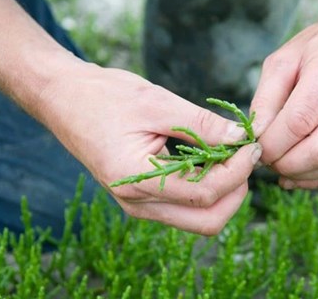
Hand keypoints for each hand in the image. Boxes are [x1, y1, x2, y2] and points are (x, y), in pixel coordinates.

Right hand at [41, 61, 261, 234]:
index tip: (252, 146)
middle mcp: (139, 203)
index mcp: (137, 181)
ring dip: (224, 191)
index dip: (237, 172)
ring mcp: (141, 204)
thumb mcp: (157, 103)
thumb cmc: (104, 96)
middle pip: (207, 221)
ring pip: (199, 217)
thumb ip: (201, 124)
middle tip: (245, 157)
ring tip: (231, 155)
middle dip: (236, 191)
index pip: (205, 194)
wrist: (65, 99)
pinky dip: (208, 187)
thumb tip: (241, 138)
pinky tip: (212, 158)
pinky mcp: (144, 196)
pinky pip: (186, 205)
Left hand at [250, 14, 317, 189]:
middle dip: (287, 165)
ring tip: (282, 166)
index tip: (257, 147)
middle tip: (269, 162)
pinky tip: (300, 171)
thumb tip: (256, 138)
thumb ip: (265, 100)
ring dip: (303, 175)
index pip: (300, 120)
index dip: (274, 143)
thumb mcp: (282, 62)